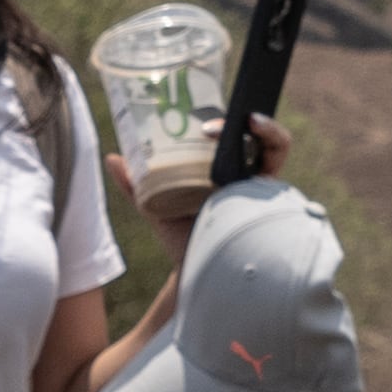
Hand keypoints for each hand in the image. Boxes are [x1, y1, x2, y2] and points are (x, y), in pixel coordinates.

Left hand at [116, 110, 293, 237]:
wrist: (198, 274)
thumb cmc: (182, 240)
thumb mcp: (155, 207)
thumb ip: (134, 185)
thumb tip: (111, 158)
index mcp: (217, 170)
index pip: (229, 133)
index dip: (224, 120)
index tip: (204, 125)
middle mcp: (242, 174)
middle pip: (254, 134)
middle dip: (247, 117)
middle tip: (213, 126)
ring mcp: (258, 185)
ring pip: (273, 144)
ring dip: (264, 128)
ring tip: (247, 120)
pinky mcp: (270, 198)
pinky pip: (280, 167)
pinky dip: (275, 142)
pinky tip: (259, 137)